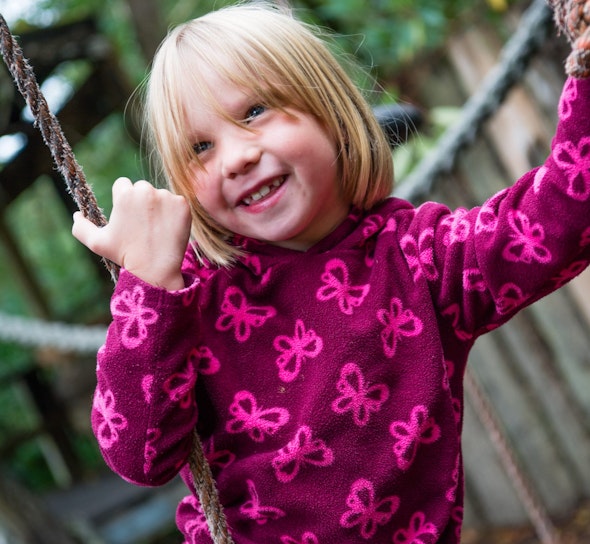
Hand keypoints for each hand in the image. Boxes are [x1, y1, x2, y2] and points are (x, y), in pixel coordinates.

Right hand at [72, 177, 191, 289]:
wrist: (156, 270)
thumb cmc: (125, 255)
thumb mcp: (97, 243)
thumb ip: (81, 227)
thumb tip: (76, 214)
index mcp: (124, 194)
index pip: (123, 185)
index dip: (123, 201)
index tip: (128, 217)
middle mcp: (146, 191)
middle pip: (142, 188)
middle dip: (141, 202)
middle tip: (142, 225)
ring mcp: (167, 197)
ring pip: (160, 195)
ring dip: (159, 207)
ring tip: (155, 229)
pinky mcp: (183, 205)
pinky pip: (177, 203)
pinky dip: (174, 213)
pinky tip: (168, 229)